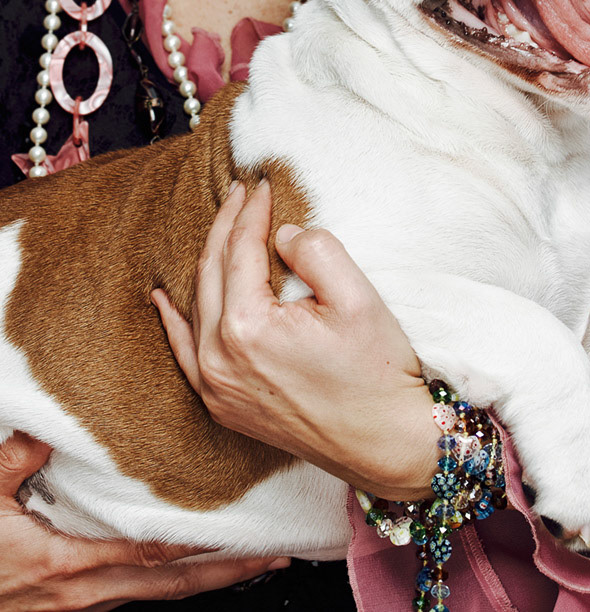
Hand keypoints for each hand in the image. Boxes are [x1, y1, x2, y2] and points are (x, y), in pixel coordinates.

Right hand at [0, 431, 289, 610]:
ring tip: (247, 563)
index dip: (200, 542)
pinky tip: (187, 568)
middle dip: (227, 573)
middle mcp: (86, 591)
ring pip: (157, 594)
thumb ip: (14, 462)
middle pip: (172, 583)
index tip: (244, 530)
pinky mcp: (75, 607)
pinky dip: (168, 583)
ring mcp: (82, 605)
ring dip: (204, 579)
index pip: (152, 550)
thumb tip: (46, 428)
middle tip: (272, 556)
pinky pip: (134, 595)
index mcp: (69, 564)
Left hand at [153, 180, 437, 499]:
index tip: (262, 182)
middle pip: (210, 272)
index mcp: (248, 328)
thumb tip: (282, 236)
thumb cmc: (379, 373)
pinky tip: (164, 299)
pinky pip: (187, 352)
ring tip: (222, 226)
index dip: (251, 212)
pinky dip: (176, 320)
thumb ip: (316, 251)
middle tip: (241, 192)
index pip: (239, 251)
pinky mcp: (224, 405)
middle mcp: (219, 359)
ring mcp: (216, 387)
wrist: (387, 444)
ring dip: (208, 261)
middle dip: (225, 226)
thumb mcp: (359, 298)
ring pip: (197, 306)